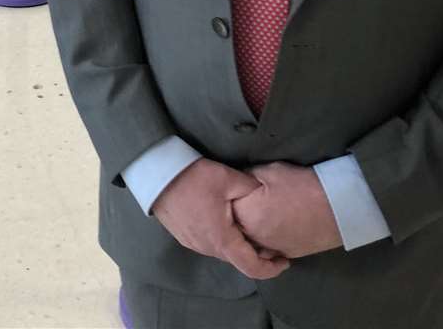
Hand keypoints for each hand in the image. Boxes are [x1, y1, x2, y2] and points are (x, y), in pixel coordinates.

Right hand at [152, 159, 290, 279]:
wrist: (157, 175)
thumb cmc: (193, 178)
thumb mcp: (229, 179)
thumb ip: (252, 189)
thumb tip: (264, 194)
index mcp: (222, 239)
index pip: (251, 266)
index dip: (271, 268)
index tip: (285, 261)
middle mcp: (207, 247)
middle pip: (238, 261)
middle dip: (258, 255)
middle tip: (272, 242)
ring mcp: (193, 243)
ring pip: (224, 253)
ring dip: (240, 248)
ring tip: (253, 232)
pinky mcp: (184, 236)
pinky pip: (210, 244)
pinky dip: (225, 241)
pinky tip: (229, 225)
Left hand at [232, 162, 343, 258]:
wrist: (337, 207)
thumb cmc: (302, 185)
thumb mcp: (269, 171)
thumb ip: (246, 178)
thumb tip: (235, 182)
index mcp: (247, 215)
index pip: (223, 209)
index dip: (224, 198)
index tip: (226, 190)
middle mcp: (255, 237)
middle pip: (234, 229)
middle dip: (234, 217)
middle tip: (241, 202)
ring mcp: (271, 249)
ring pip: (249, 243)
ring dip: (247, 232)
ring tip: (253, 216)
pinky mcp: (287, 254)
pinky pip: (267, 252)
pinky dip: (263, 243)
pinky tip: (266, 230)